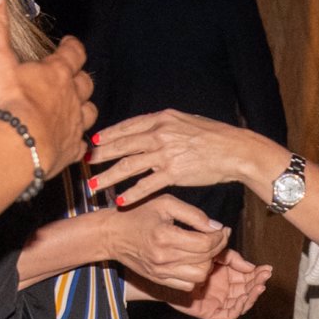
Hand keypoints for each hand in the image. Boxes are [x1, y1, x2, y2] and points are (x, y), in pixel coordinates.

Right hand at [0, 0, 93, 176]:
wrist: (18, 145)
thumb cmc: (9, 101)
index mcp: (56, 73)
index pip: (72, 53)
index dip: (72, 47)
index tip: (70, 44)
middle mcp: (71, 97)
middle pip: (84, 84)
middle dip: (80, 78)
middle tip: (73, 76)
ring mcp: (73, 125)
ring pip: (89, 113)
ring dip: (84, 108)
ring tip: (77, 108)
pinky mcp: (70, 150)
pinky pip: (80, 145)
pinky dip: (77, 142)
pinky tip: (72, 143)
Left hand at [88, 109, 248, 207]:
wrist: (235, 150)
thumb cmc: (213, 136)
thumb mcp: (185, 122)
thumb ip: (164, 126)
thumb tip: (147, 131)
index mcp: (161, 118)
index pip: (127, 126)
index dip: (108, 135)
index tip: (93, 141)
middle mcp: (160, 133)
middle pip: (121, 145)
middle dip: (99, 155)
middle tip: (83, 162)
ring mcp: (165, 153)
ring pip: (128, 166)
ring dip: (107, 177)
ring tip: (93, 186)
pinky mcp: (173, 173)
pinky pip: (146, 184)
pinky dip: (131, 193)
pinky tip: (120, 200)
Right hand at [105, 194, 228, 290]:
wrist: (112, 234)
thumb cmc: (138, 214)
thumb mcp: (165, 203)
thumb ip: (193, 214)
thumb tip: (216, 226)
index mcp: (165, 236)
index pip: (205, 243)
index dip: (220, 237)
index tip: (223, 229)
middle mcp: (163, 258)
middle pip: (205, 261)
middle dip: (218, 248)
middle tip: (218, 237)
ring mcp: (160, 272)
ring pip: (199, 276)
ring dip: (208, 263)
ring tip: (206, 250)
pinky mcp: (158, 279)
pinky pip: (187, 285)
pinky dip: (195, 275)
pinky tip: (193, 261)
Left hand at [133, 250, 271, 318]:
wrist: (165, 272)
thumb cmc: (188, 261)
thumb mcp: (213, 255)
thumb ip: (231, 258)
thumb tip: (251, 263)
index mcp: (228, 277)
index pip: (249, 278)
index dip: (259, 274)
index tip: (267, 268)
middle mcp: (226, 291)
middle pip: (248, 291)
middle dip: (258, 284)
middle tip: (264, 277)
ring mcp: (218, 303)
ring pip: (241, 303)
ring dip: (251, 296)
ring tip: (258, 286)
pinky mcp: (209, 313)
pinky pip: (227, 314)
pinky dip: (238, 308)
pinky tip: (243, 298)